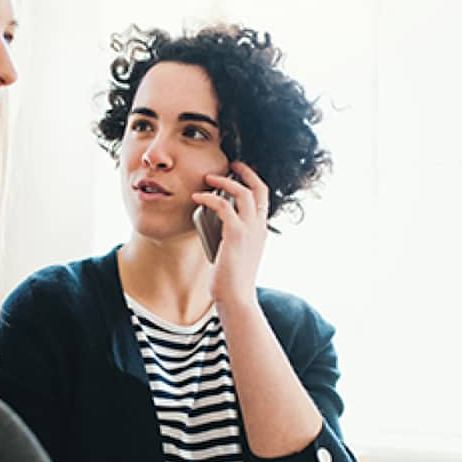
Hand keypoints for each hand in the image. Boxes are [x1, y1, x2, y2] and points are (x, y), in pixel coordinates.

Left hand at [191, 161, 269, 309]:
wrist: (236, 297)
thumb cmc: (232, 279)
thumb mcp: (237, 253)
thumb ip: (233, 237)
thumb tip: (216, 226)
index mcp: (261, 230)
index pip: (264, 197)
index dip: (253, 180)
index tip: (239, 171)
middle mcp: (259, 227)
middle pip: (258, 188)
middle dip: (244, 171)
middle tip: (229, 164)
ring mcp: (250, 230)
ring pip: (243, 193)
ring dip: (224, 181)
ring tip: (208, 178)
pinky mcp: (236, 235)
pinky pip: (224, 207)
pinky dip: (210, 198)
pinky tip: (197, 198)